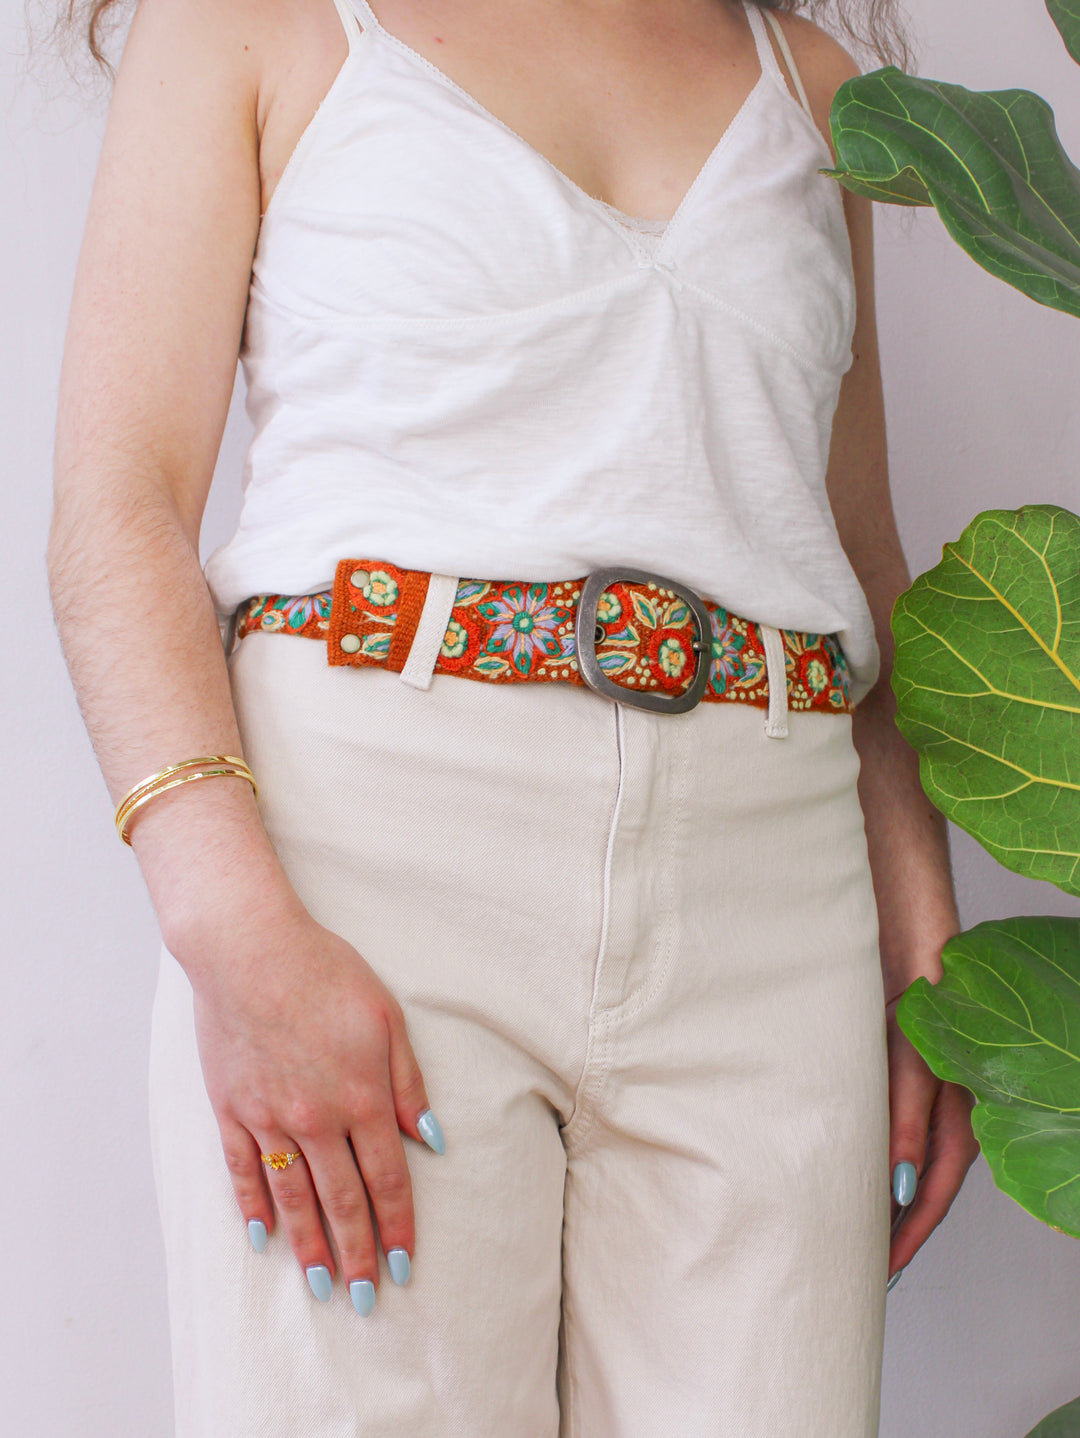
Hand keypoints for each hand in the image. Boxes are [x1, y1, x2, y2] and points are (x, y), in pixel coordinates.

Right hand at [187, 900, 441, 1308]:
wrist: (249, 948)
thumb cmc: (325, 972)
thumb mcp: (386, 1018)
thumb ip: (408, 1083)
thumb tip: (430, 1141)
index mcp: (362, 1097)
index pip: (387, 1180)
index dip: (397, 1226)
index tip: (404, 1264)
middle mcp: (315, 1119)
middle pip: (342, 1201)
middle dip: (357, 1254)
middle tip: (365, 1297)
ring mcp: (268, 1118)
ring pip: (293, 1198)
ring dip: (310, 1245)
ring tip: (320, 1284)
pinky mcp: (231, 1109)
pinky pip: (243, 1171)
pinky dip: (254, 1208)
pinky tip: (263, 1238)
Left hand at [885, 996, 978, 1281]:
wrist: (915, 949)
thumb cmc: (924, 1000)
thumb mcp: (913, 1066)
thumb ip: (907, 1125)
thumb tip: (901, 1188)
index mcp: (961, 1120)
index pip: (935, 1194)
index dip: (910, 1234)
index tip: (883, 1269)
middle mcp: (949, 1116)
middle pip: (926, 1187)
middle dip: (901, 1227)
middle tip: (866, 1262)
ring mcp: (929, 1101)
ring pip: (912, 1163)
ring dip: (889, 1195)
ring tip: (857, 1227)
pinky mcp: (906, 1082)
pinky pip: (897, 1134)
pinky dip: (881, 1159)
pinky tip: (859, 1168)